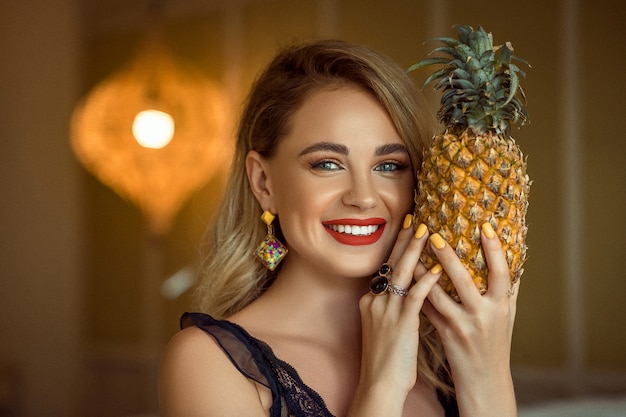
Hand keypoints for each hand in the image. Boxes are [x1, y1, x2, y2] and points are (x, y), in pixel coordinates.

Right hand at [349, 215, 440, 416]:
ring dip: (414, 251)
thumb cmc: (386, 361)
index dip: (396, 248)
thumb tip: (408, 295)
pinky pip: (413, 297)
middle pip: (391, 263)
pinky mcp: (400, 323)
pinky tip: (436, 269)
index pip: (385, 268)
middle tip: (415, 218)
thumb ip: (393, 308)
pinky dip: (425, 281)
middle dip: (404, 240)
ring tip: (427, 231)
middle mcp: (375, 302)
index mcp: (371, 302)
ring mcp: (386, 311)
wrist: (379, 384)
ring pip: (401, 274)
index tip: (406, 229)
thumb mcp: (383, 328)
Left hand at [421, 222, 518, 416]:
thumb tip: (514, 256)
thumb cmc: (496, 343)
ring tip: (411, 253)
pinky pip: (428, 309)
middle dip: (449, 256)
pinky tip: (407, 278)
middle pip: (465, 280)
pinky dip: (418, 292)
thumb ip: (507, 288)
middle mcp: (485, 314)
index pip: (502, 273)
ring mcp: (464, 325)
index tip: (485, 225)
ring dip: (423, 272)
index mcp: (503, 306)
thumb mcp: (506, 315)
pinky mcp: (446, 334)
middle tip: (434, 234)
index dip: (495, 249)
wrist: (485, 380)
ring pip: (439, 294)